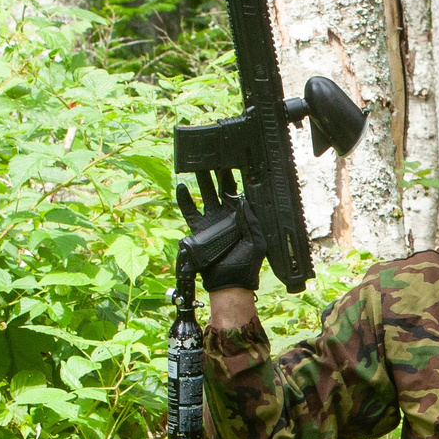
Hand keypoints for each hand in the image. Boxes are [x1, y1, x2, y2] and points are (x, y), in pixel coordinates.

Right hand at [176, 171, 264, 291]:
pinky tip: (182, 187)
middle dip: (217, 172)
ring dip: (201, 180)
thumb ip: (250, 221)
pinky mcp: (199, 229)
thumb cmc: (246, 265)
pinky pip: (190, 211)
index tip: (233, 161)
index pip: (238, 192)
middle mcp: (225, 216)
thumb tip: (242, 202)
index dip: (236, 177)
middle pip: (220, 188)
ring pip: (204, 195)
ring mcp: (211, 221)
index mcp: (242, 217)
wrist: (229, 282)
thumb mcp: (256, 241)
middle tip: (213, 156)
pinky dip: (185, 199)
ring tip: (196, 164)